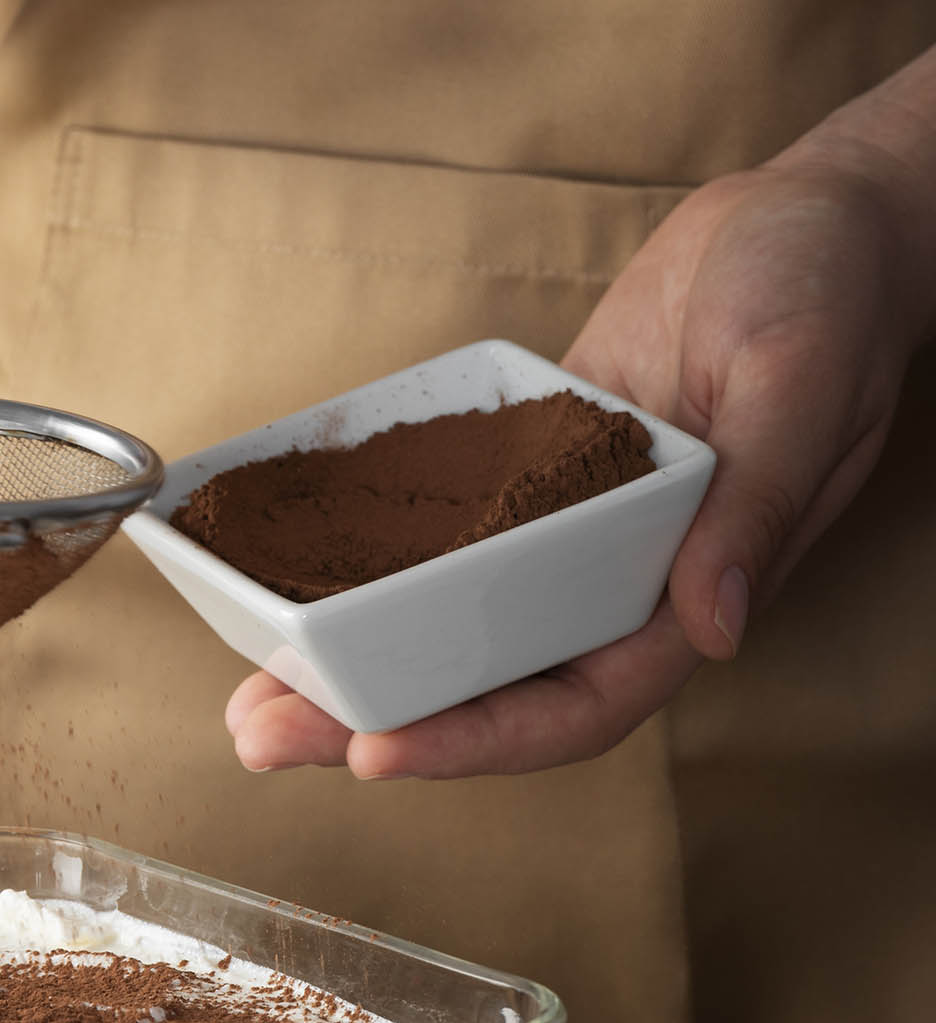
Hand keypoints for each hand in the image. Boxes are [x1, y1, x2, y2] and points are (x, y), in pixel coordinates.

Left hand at [228, 154, 930, 777]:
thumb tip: (711, 624)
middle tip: (259, 736)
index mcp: (690, 588)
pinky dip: (364, 570)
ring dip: (350, 666)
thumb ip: (759, 505)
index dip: (477, 739)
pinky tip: (285, 583)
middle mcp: (613, 581)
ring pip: (445, 626)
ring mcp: (557, 535)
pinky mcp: (517, 478)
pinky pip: (435, 541)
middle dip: (373, 721)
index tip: (375, 750)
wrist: (795, 220)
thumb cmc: (828, 294)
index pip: (577, 703)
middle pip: (487, 684)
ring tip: (247, 695)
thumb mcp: (804, 387)